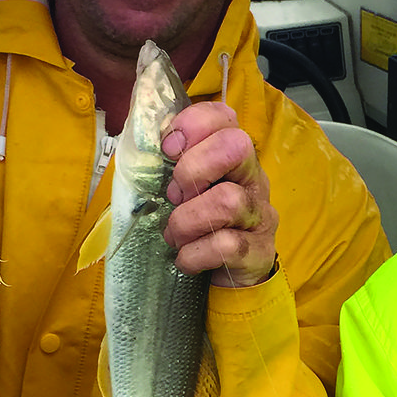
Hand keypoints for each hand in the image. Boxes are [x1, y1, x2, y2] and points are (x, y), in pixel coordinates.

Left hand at [161, 102, 277, 287]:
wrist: (227, 278)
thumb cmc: (198, 227)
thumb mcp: (184, 192)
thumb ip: (168, 168)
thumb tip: (136, 151)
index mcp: (232, 157)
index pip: (225, 117)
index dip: (194, 124)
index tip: (168, 149)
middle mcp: (252, 179)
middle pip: (235, 147)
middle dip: (193, 169)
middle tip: (174, 195)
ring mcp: (259, 215)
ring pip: (228, 201)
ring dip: (187, 220)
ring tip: (175, 235)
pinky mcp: (258, 251)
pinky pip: (226, 246)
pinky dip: (194, 254)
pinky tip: (185, 259)